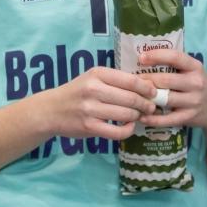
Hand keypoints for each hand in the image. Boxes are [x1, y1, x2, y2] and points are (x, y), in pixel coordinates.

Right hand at [45, 66, 159, 140]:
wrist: (51, 110)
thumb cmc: (78, 92)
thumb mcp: (94, 79)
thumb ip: (117, 81)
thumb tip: (148, 85)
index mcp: (97, 74)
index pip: (130, 80)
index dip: (147, 88)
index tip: (155, 93)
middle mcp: (93, 89)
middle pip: (130, 98)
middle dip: (145, 104)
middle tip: (151, 107)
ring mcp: (90, 109)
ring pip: (125, 114)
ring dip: (137, 116)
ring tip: (138, 116)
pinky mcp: (89, 127)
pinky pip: (117, 132)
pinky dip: (128, 130)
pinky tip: (128, 127)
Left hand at [136, 50, 206, 129]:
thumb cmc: (195, 84)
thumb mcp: (191, 70)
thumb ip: (173, 64)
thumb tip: (143, 59)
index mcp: (194, 67)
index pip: (175, 57)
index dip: (157, 56)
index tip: (141, 58)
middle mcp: (196, 83)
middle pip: (167, 80)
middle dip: (147, 80)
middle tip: (132, 81)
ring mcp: (194, 101)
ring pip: (166, 99)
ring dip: (148, 99)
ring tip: (133, 98)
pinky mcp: (190, 117)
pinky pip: (169, 119)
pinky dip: (154, 119)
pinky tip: (142, 117)